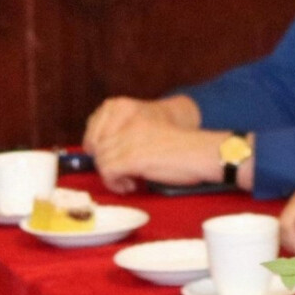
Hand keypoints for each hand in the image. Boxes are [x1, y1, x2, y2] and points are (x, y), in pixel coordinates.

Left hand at [83, 109, 221, 194]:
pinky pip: (108, 173)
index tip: (101, 157)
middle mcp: (126, 121)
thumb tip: (101, 153)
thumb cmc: (181, 145)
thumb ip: (127, 134)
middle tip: (122, 174)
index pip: (95, 126)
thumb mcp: (148, 129)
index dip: (94, 145)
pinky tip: (131, 185)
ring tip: (129, 181)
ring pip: (101, 161)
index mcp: (128, 109)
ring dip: (112, 176)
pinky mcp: (132, 157)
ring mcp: (128, 139)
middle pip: (98, 147)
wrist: (200, 152)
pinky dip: (115, 183)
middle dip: (106, 164)